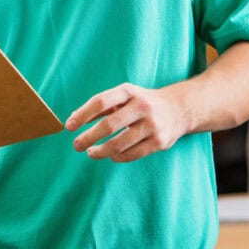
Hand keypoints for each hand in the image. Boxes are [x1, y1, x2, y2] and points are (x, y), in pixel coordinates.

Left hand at [65, 82, 189, 161]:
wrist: (179, 108)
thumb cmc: (141, 102)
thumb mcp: (124, 96)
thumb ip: (100, 106)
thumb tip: (74, 119)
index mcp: (129, 91)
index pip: (100, 101)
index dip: (82, 114)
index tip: (69, 126)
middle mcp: (141, 106)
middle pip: (109, 125)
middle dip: (89, 137)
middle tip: (76, 145)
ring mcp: (152, 125)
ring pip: (120, 144)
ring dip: (101, 151)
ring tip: (91, 153)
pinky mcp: (160, 141)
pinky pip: (133, 154)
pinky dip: (118, 157)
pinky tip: (111, 156)